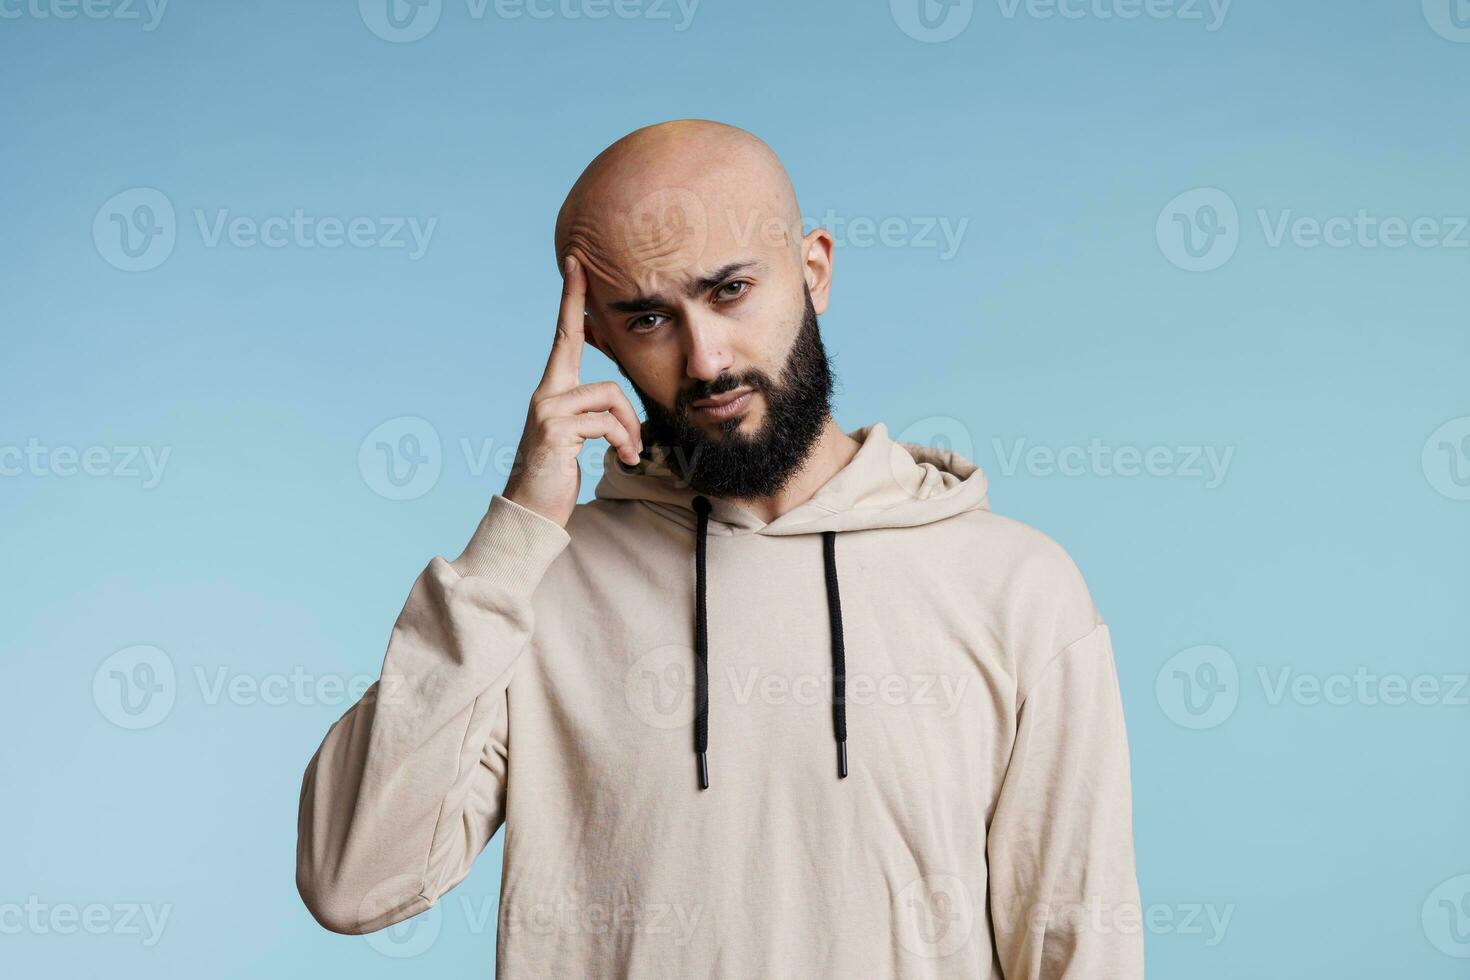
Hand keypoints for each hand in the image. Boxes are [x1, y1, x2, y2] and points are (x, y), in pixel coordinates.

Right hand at [502, 254, 643, 527]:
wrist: (531, 514)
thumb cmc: (556, 477)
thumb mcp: (578, 440)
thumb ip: (593, 415)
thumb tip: (620, 405)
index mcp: (552, 392)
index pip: (563, 337)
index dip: (571, 301)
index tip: (575, 266)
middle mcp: (545, 393)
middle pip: (572, 339)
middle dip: (575, 300)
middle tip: (580, 266)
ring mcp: (547, 409)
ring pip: (608, 394)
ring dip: (630, 426)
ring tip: (630, 452)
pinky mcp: (555, 429)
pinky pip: (606, 422)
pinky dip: (623, 441)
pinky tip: (624, 459)